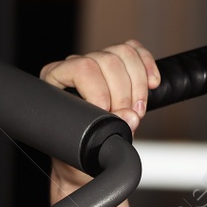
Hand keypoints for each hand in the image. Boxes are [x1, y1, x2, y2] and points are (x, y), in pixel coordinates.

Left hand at [38, 39, 158, 188]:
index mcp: (54, 79)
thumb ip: (102, 134)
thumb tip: (129, 117)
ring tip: (137, 111)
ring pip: (124, 54)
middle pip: (107, 61)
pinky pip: (135, 51)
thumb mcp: (82, 147)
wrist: (87, 154)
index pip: (82, 69)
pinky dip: (147, 65)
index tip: (107, 114)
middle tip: (128, 119)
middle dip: (123, 94)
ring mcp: (96, 61)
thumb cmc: (77, 150)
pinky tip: (152, 84)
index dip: (99, 92)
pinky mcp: (117, 63)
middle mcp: (74, 65)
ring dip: (138, 84)